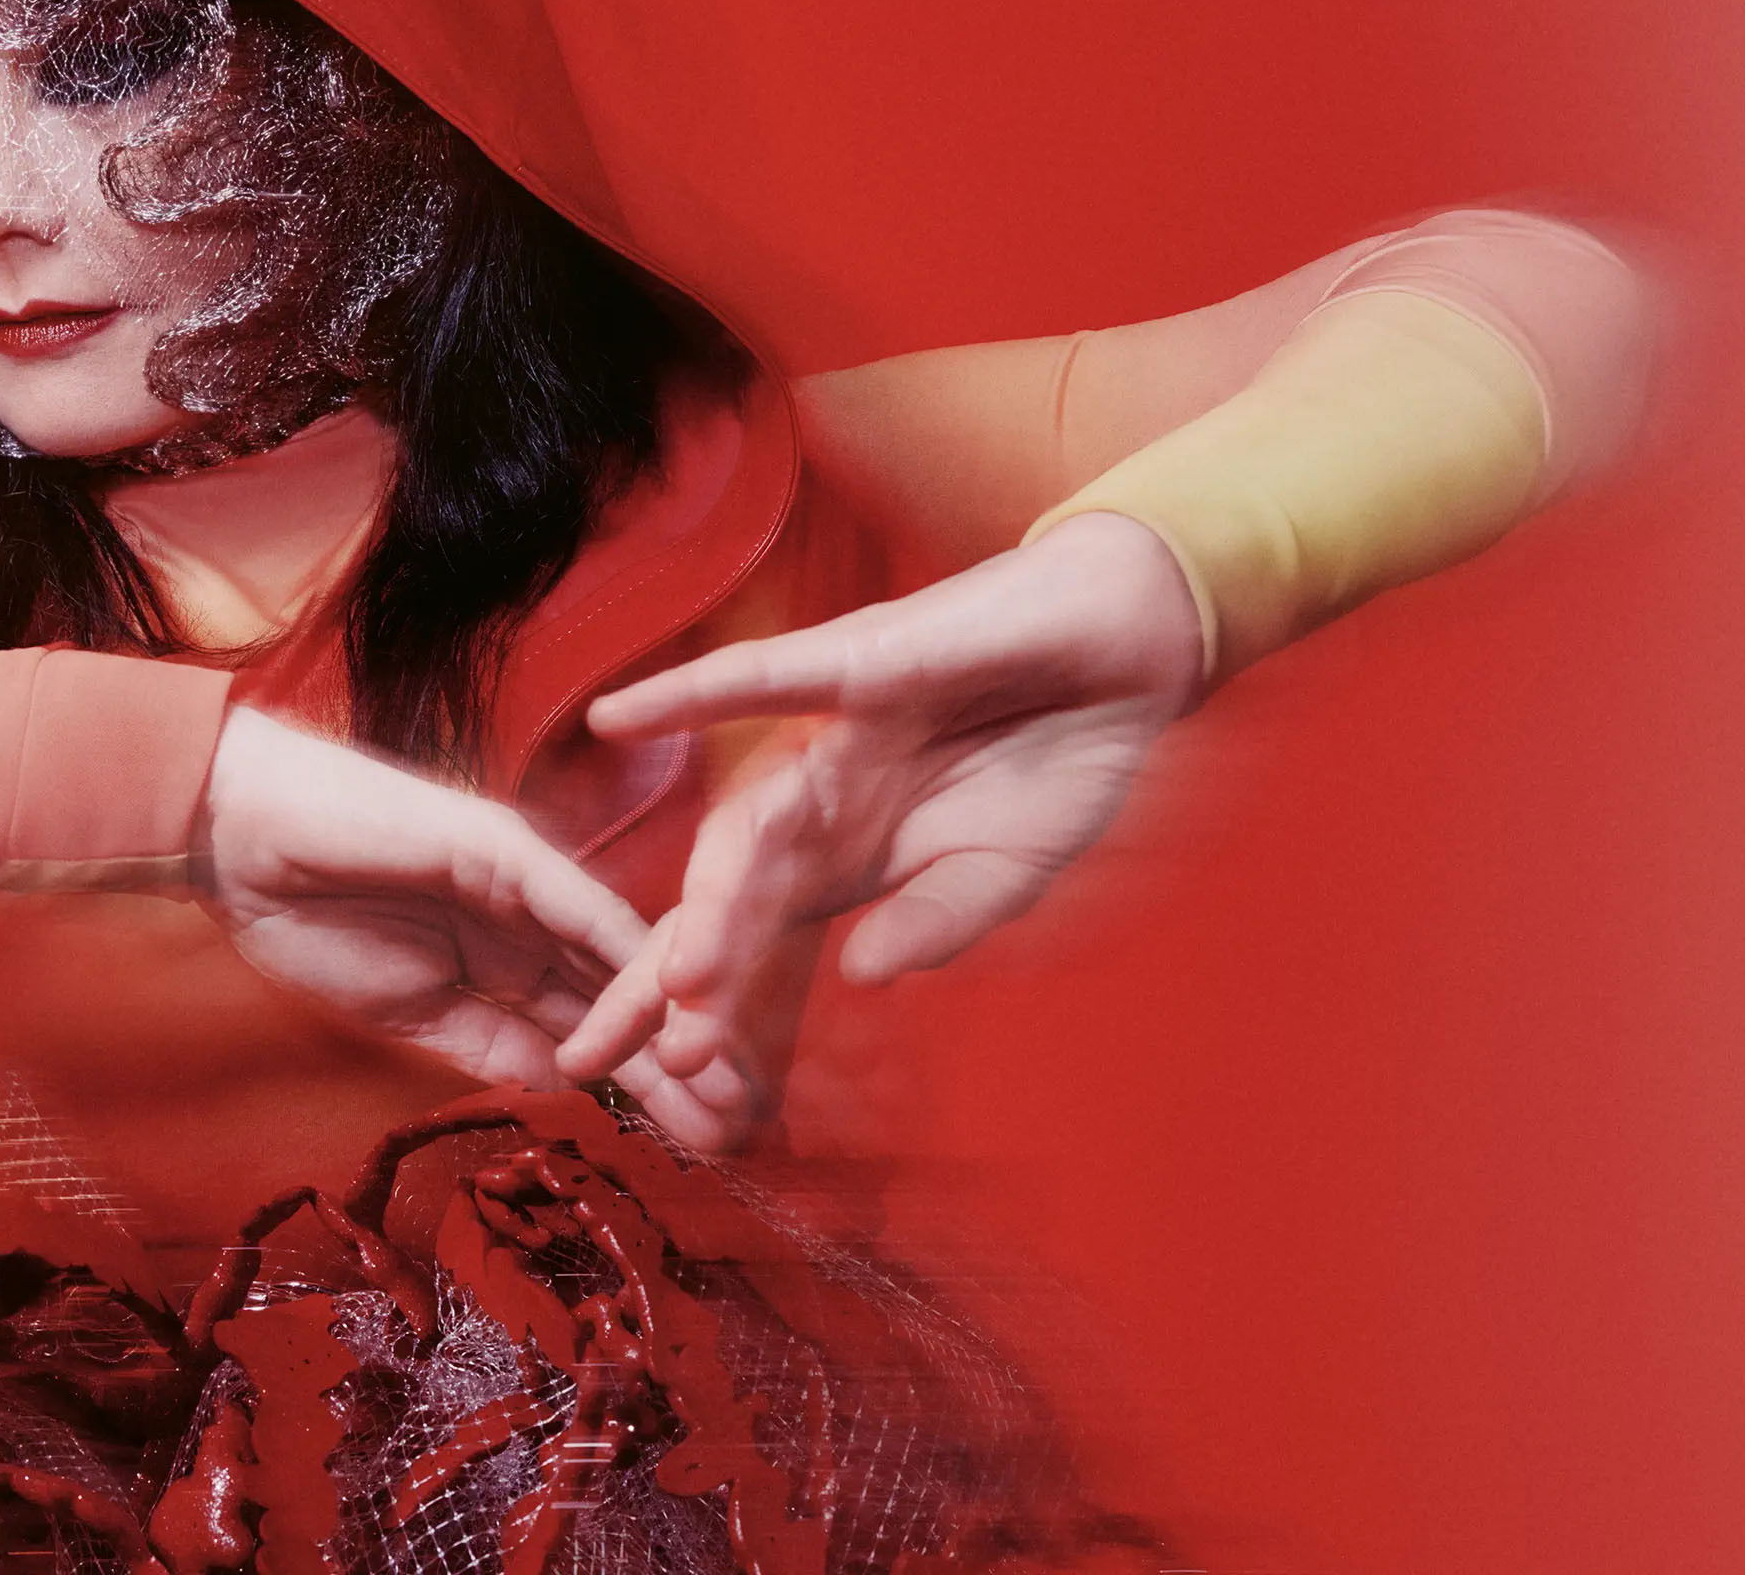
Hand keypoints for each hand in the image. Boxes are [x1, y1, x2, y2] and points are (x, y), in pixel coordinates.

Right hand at [196, 708, 739, 1142]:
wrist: (235, 837)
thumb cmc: (303, 915)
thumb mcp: (409, 1010)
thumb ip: (487, 1043)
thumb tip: (566, 1085)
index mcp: (506, 955)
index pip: (595, 1025)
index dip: (650, 1080)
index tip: (700, 1143)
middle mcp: (533, 914)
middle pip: (629, 994)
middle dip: (688, 1060)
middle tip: (748, 1126)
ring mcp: (525, 875)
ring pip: (620, 952)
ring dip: (676, 1015)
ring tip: (726, 1080)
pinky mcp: (502, 844)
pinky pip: (575, 904)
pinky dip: (620, 953)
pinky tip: (665, 1000)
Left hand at [553, 510, 1205, 1092]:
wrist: (1126, 651)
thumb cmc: (1058, 760)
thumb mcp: (1003, 872)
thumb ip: (936, 921)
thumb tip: (867, 974)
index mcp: (838, 859)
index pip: (743, 947)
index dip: (696, 1015)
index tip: (654, 1092)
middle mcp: (811, 803)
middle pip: (716, 900)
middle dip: (676, 985)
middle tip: (646, 1062)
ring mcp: (827, 737)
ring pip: (745, 827)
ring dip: (711, 901)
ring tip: (679, 983)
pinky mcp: (860, 664)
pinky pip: (764, 677)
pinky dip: (689, 690)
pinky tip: (617, 714)